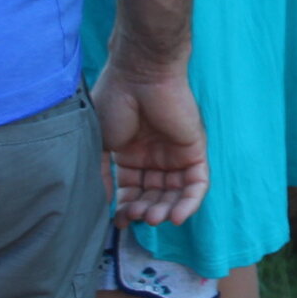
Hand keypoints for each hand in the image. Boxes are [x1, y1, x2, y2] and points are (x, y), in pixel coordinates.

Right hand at [93, 51, 208, 227]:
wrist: (138, 76)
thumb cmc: (114, 102)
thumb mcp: (100, 143)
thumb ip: (100, 175)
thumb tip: (99, 204)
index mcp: (132, 155)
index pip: (132, 190)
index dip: (126, 208)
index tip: (118, 221)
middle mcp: (154, 156)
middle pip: (154, 195)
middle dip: (145, 210)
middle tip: (136, 217)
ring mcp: (175, 154)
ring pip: (175, 194)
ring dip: (165, 210)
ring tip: (152, 217)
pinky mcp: (195, 150)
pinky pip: (197, 183)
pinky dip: (190, 202)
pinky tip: (177, 217)